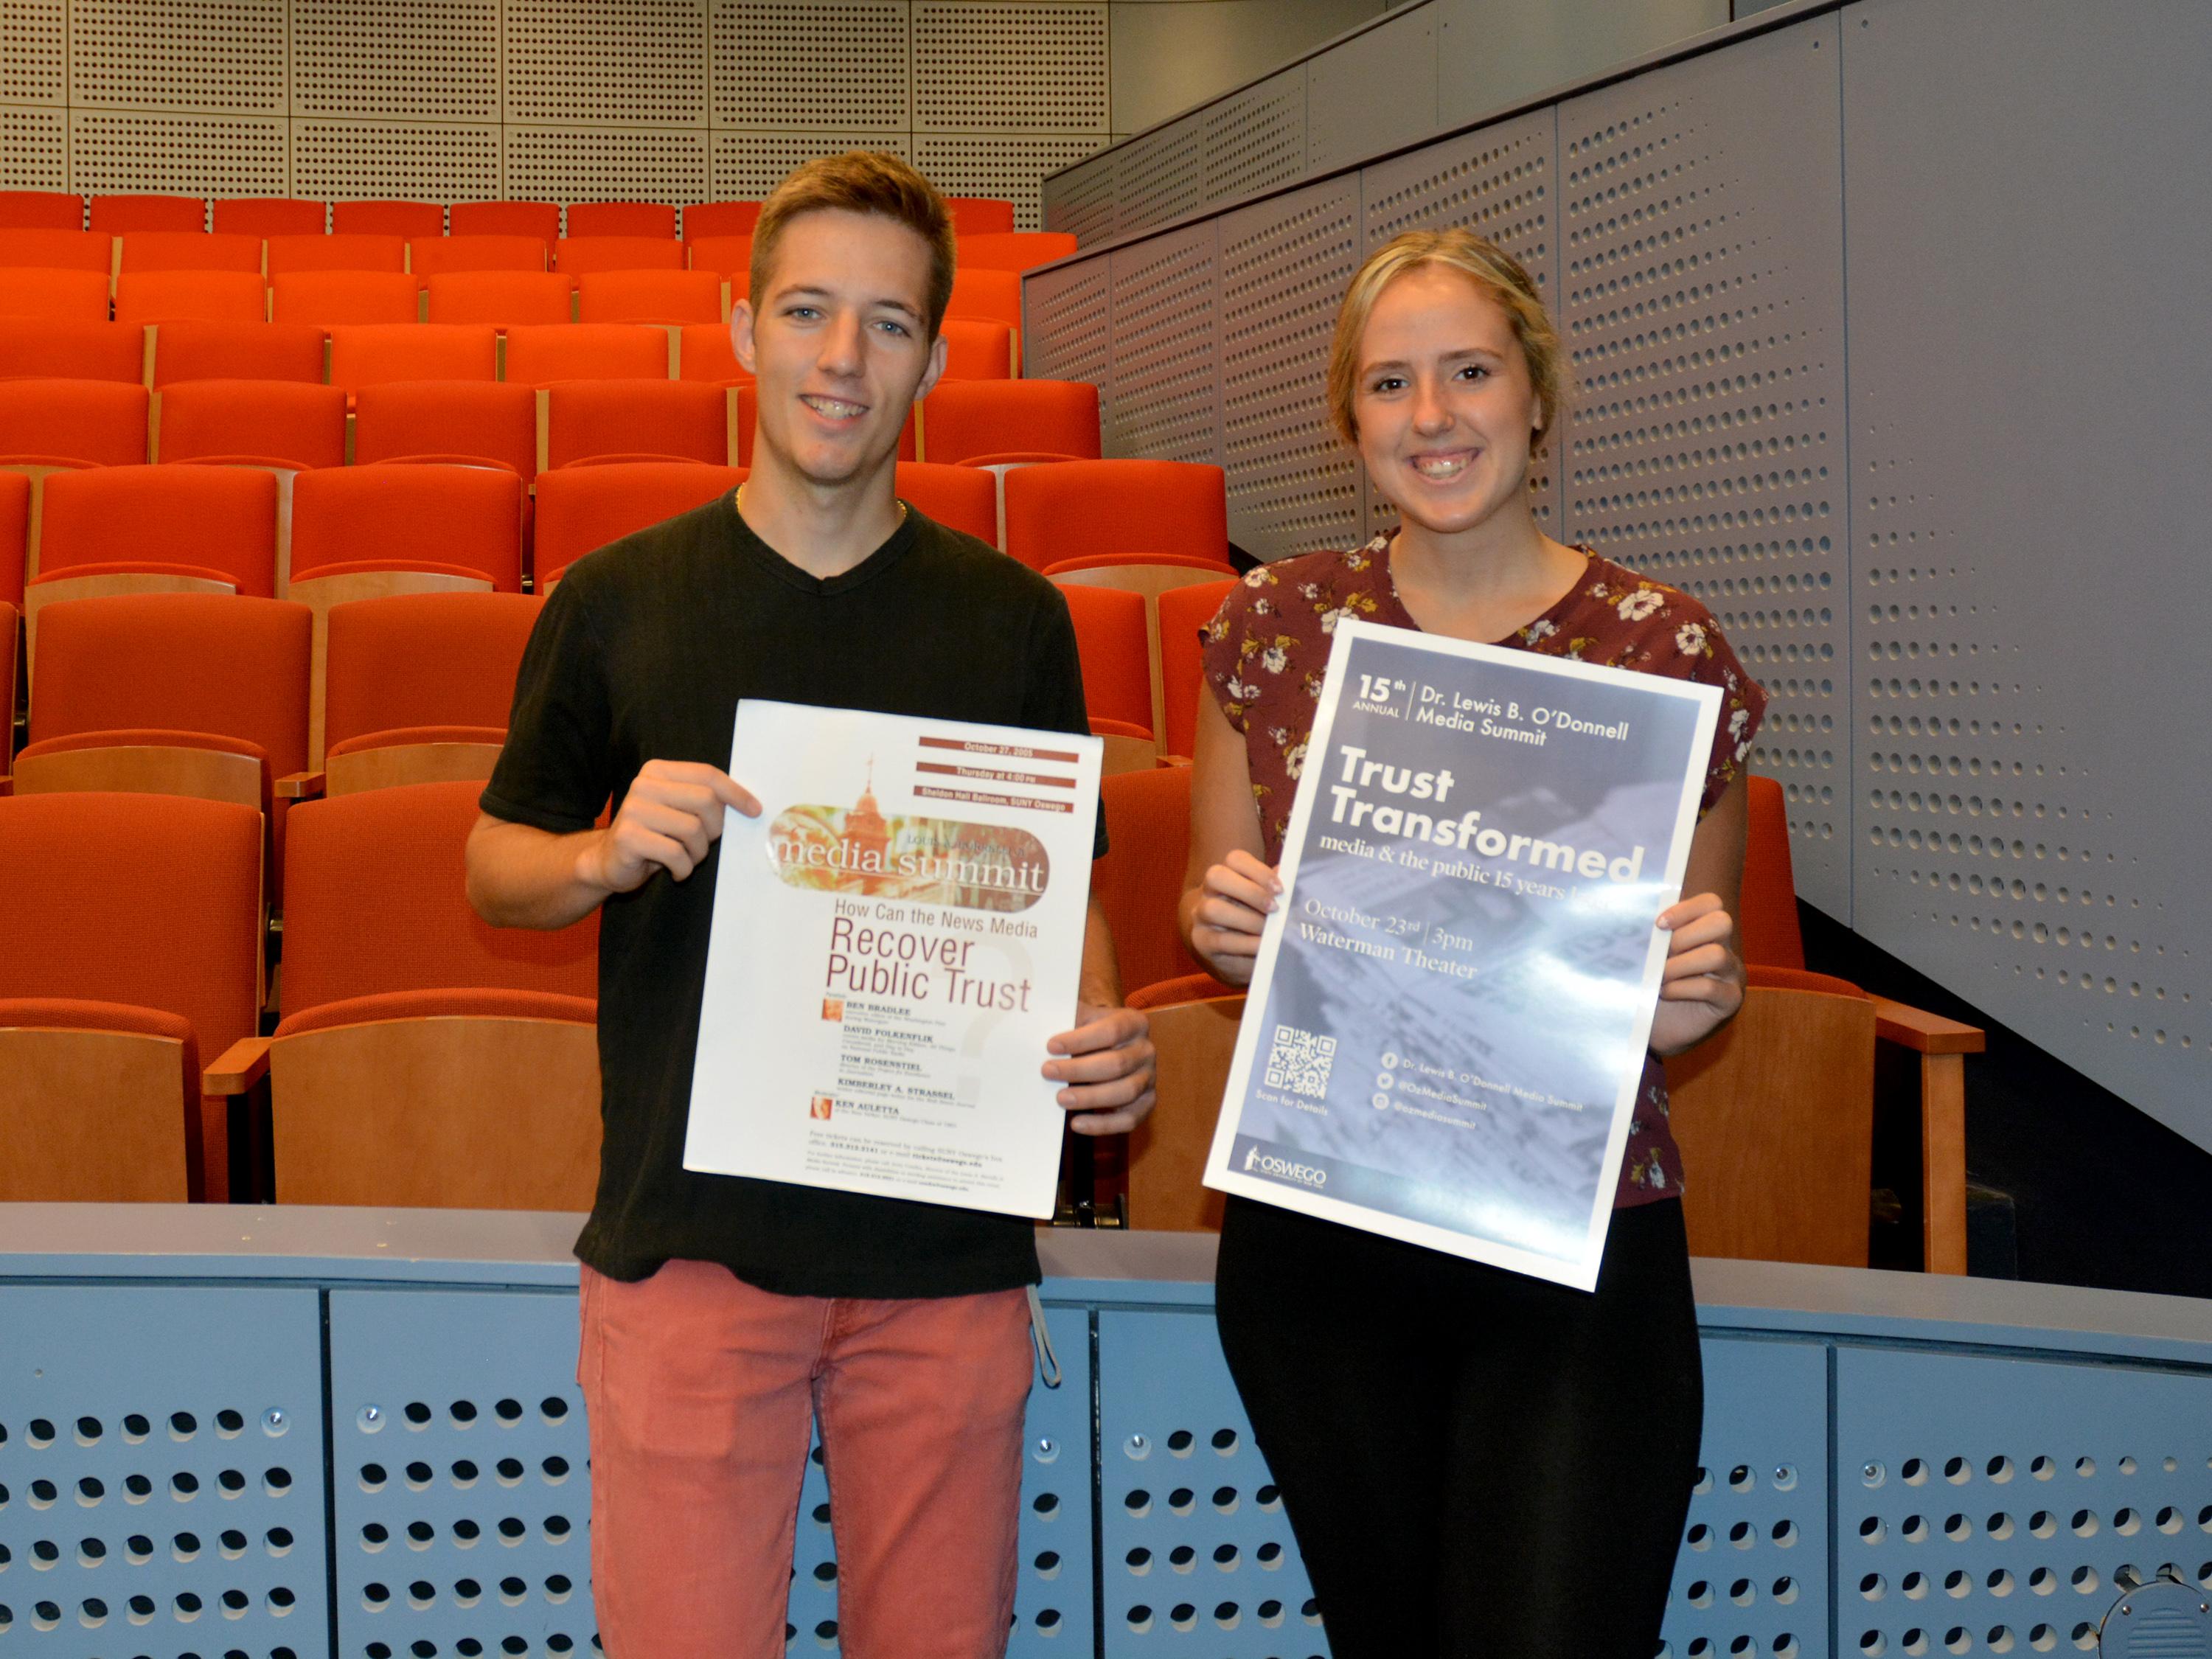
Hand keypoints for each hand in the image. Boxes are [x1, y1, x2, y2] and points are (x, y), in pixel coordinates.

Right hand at [577, 760, 761, 893]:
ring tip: (685, 858)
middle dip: (714, 829)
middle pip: (705, 801)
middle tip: (703, 844)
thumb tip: (750, 805)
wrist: (609, 861)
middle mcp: (644, 785)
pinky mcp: (628, 837)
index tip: (755, 811)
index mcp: (658, 771)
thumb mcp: (679, 811)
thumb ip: (704, 801)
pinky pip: (676, 854)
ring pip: (693, 830)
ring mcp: (633, 809)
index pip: (707, 775)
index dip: (736, 793)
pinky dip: (683, 868)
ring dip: (698, 853)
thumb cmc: (654, 836)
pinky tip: (675, 870)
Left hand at [1043, 1005, 1156, 1135]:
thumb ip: (1068, 1018)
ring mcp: (1149, 1078)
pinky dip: (1103, 1125)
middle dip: (1079, 1070)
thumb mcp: (1081, 1017)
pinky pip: (1129, 1119)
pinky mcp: (1146, 1103)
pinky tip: (1076, 1123)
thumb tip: (1039, 1022)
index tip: (1051, 1046)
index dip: (1081, 1040)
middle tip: (1047, 1072)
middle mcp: (1146, 1050)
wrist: (1108, 1048)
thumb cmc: (1088, 1032)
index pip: (1111, 1031)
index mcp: (1134, 1023)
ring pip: (1125, 1092)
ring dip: (1090, 1098)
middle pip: (1117, 1064)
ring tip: (1060, 1099)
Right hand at [1189, 850, 1280, 987]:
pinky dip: (1246, 944)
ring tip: (1269, 931)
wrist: (1225, 949)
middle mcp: (1208, 891)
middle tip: (1275, 908)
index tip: (1280, 889)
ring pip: (1213, 909)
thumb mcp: (1261, 903)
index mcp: (1226, 874)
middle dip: (1250, 892)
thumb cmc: (1250, 919)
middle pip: (1217, 876)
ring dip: (1248, 920)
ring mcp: (1200, 915)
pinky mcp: (1201, 941)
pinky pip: (1220, 941)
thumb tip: (1286, 873)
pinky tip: (1263, 947)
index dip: (1259, 871)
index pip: (1235, 859)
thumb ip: (1272, 888)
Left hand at [1649, 891, 1743, 1056]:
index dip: (1685, 909)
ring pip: (1717, 954)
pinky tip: (1665, 993)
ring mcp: (1731, 974)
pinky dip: (1681, 988)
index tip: (1658, 924)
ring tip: (1660, 976)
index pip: (1711, 903)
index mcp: (1706, 930)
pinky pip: (1710, 987)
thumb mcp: (1649, 955)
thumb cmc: (1651, 983)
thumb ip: (1650, 935)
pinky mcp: (1729, 1000)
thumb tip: (1629, 918)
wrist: (1656, 1025)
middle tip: (1661, 953)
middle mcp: (1725, 948)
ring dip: (1680, 964)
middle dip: (1685, 935)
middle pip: (1721, 921)